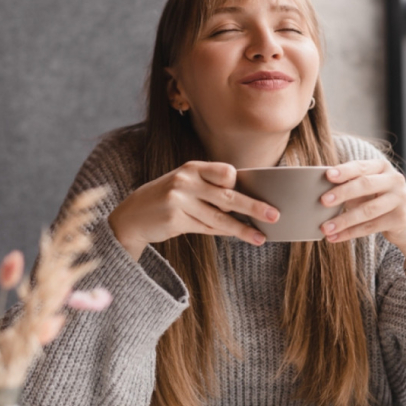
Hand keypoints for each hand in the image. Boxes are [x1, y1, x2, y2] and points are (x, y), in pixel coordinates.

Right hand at [108, 161, 278, 259]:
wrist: (132, 216)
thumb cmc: (166, 198)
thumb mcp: (184, 184)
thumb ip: (209, 188)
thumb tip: (243, 201)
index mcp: (192, 168)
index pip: (226, 172)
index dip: (238, 183)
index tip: (250, 191)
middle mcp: (186, 181)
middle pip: (228, 196)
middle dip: (253, 207)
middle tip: (274, 215)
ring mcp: (179, 201)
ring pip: (220, 217)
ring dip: (242, 229)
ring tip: (260, 237)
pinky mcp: (175, 220)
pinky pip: (207, 228)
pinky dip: (224, 232)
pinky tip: (237, 235)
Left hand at [318, 159, 405, 250]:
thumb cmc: (380, 200)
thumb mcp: (368, 188)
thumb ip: (350, 185)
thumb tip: (320, 191)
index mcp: (382, 167)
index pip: (361, 166)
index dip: (344, 170)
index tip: (328, 175)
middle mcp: (394, 180)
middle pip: (365, 185)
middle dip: (342, 193)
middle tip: (323, 200)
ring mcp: (400, 199)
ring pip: (367, 210)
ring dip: (343, 220)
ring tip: (325, 227)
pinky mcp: (401, 219)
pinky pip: (371, 227)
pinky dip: (350, 233)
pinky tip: (335, 237)